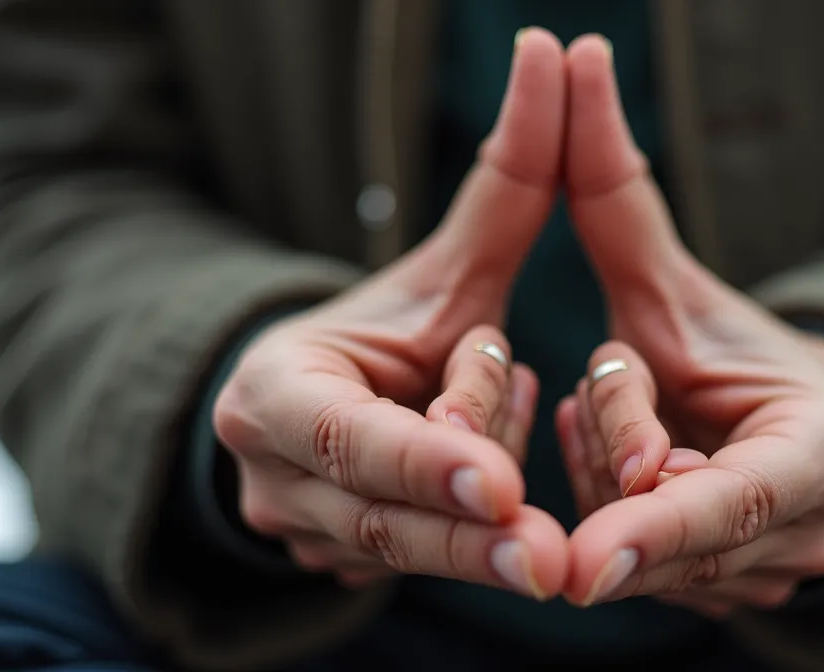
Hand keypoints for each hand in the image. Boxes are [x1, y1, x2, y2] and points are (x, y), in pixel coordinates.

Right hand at [212, 29, 566, 598]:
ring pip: (394, 552)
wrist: (342, 400)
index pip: (344, 431)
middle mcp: (269, 467)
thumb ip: (507, 184)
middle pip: (371, 508)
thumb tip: (552, 49)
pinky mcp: (333, 568)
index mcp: (278, 387)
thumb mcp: (454, 268)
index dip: (416, 458)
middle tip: (548, 558)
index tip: (495, 483)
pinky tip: (514, 545)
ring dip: (474, 559)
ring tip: (554, 568)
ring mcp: (295, 528)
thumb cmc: (405, 329)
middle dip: (462, 534)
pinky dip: (464, 558)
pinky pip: (407, 572)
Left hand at [555, 34, 823, 615]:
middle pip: (677, 529)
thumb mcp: (663, 277)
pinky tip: (619, 456)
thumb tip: (576, 55)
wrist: (770, 411)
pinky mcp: (736, 598)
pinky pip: (642, 577)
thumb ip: (617, 193)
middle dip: (612, 466)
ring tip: (614, 411)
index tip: (581, 560)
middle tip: (600, 390)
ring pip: (649, 561)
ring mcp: (777, 574)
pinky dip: (611, 520)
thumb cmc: (718, 344)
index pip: (740, 498)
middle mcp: (814, 524)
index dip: (660, 526)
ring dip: (606, 488)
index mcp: (822, 447)